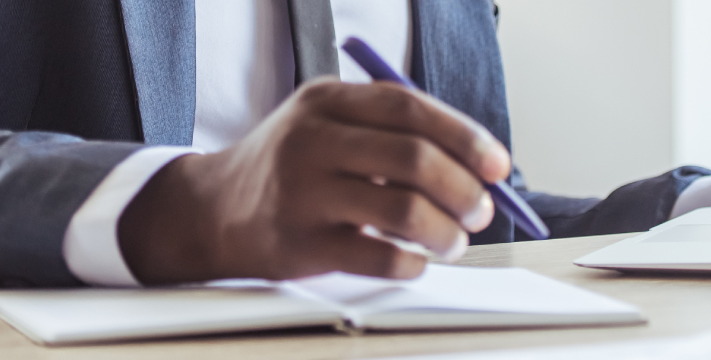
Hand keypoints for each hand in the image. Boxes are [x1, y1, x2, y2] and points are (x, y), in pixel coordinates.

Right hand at [117, 79, 509, 283]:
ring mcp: (302, 193)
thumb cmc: (293, 167)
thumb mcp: (328, 124)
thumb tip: (480, 165)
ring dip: (446, 231)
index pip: (410, 109)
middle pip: (415, 159)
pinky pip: (378, 256)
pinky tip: (415, 261)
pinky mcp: (299, 244)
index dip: (464, 137)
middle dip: (464, 189)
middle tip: (481, 210)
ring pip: (403, 210)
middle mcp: (311, 141)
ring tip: (455, 241)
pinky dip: (411, 262)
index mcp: (326, 101)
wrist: (213, 211)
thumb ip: (394, 132)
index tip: (497, 165)